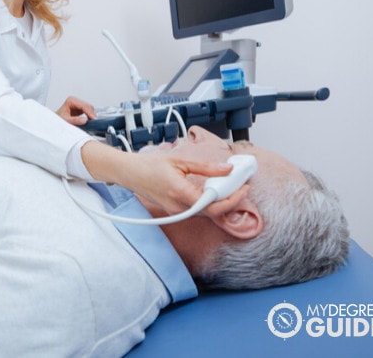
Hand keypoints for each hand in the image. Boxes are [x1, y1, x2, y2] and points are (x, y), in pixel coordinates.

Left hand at [56, 96, 95, 125]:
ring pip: (89, 108)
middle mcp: (75, 100)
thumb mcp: (66, 120)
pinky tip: (89, 121)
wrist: (54, 121)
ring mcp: (78, 104)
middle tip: (94, 122)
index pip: (84, 106)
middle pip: (88, 106)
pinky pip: (88, 111)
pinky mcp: (80, 108)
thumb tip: (84, 120)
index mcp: (71, 100)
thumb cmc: (58, 119)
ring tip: (92, 122)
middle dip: (91, 114)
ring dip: (91, 115)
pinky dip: (90, 116)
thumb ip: (75, 120)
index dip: (90, 113)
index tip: (94, 119)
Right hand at [81, 141, 246, 216]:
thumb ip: (205, 166)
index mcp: (179, 192)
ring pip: (205, 213)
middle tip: (242, 187)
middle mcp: (177, 206)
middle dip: (231, 201)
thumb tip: (226, 168)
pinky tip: (214, 192)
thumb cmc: (148, 165)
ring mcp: (175, 211)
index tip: (243, 188)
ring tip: (230, 188)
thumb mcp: (179, 160)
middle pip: (212, 212)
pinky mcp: (174, 210)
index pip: (213, 204)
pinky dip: (208, 203)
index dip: (232, 198)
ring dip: (220, 203)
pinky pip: (196, 210)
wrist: (128, 173)